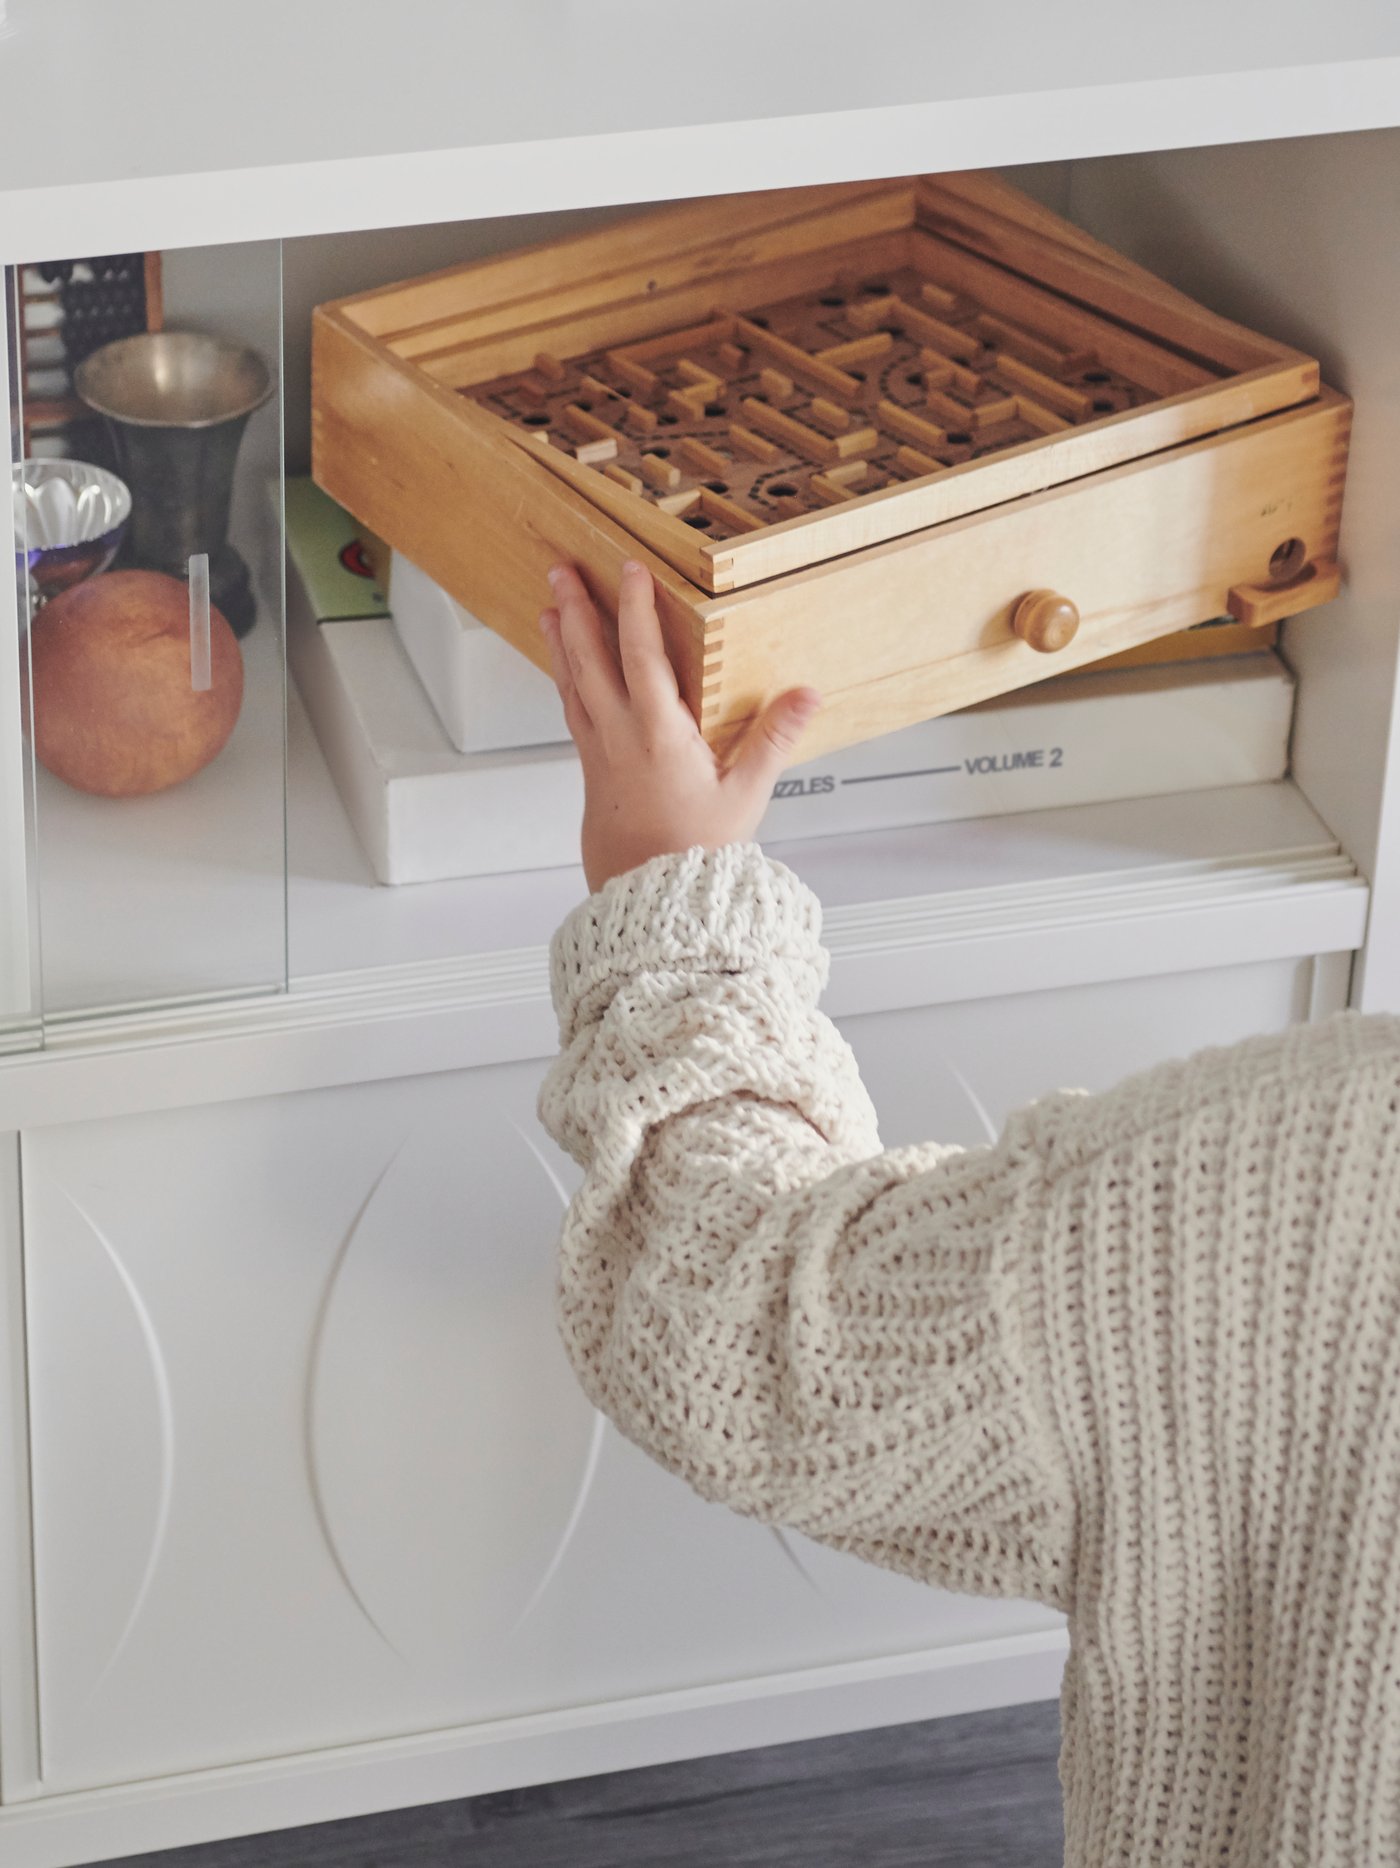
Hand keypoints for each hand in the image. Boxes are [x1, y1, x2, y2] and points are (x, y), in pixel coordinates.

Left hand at [540, 559, 820, 892]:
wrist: (651, 902)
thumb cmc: (695, 855)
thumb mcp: (746, 795)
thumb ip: (774, 739)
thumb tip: (804, 694)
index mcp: (658, 735)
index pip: (641, 655)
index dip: (634, 608)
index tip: (631, 571)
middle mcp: (619, 738)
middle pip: (589, 660)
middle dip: (576, 611)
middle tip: (562, 571)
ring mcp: (599, 755)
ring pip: (572, 685)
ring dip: (561, 643)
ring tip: (549, 609)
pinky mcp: (591, 773)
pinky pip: (572, 713)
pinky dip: (566, 682)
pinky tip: (566, 673)